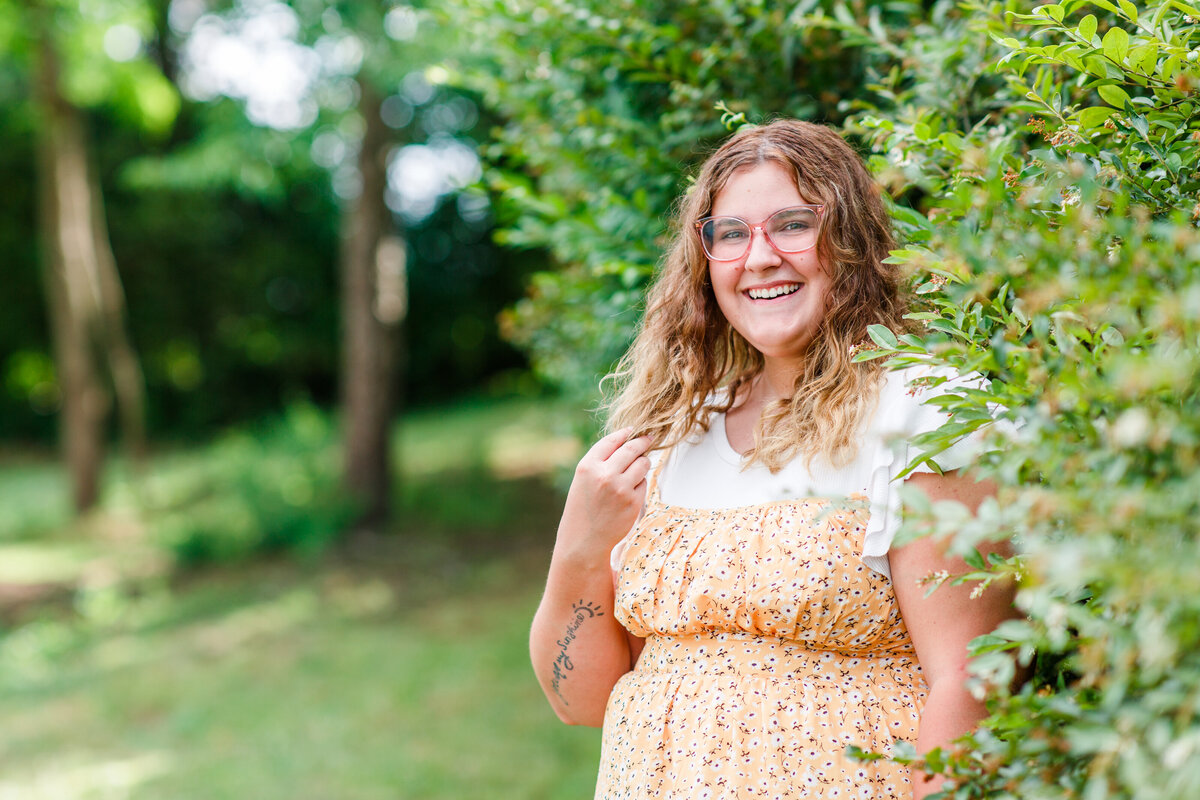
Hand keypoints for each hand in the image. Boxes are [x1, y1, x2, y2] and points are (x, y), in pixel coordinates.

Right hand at [556, 428, 653, 561]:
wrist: (584, 541)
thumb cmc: (582, 509)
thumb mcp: (583, 481)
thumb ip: (600, 462)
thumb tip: (626, 443)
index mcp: (587, 467)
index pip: (611, 441)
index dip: (624, 433)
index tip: (633, 430)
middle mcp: (604, 474)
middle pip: (631, 448)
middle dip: (642, 442)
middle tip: (648, 439)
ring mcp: (620, 488)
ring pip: (642, 463)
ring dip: (643, 463)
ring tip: (637, 469)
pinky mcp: (633, 501)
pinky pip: (643, 483)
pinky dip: (640, 484)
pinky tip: (629, 493)